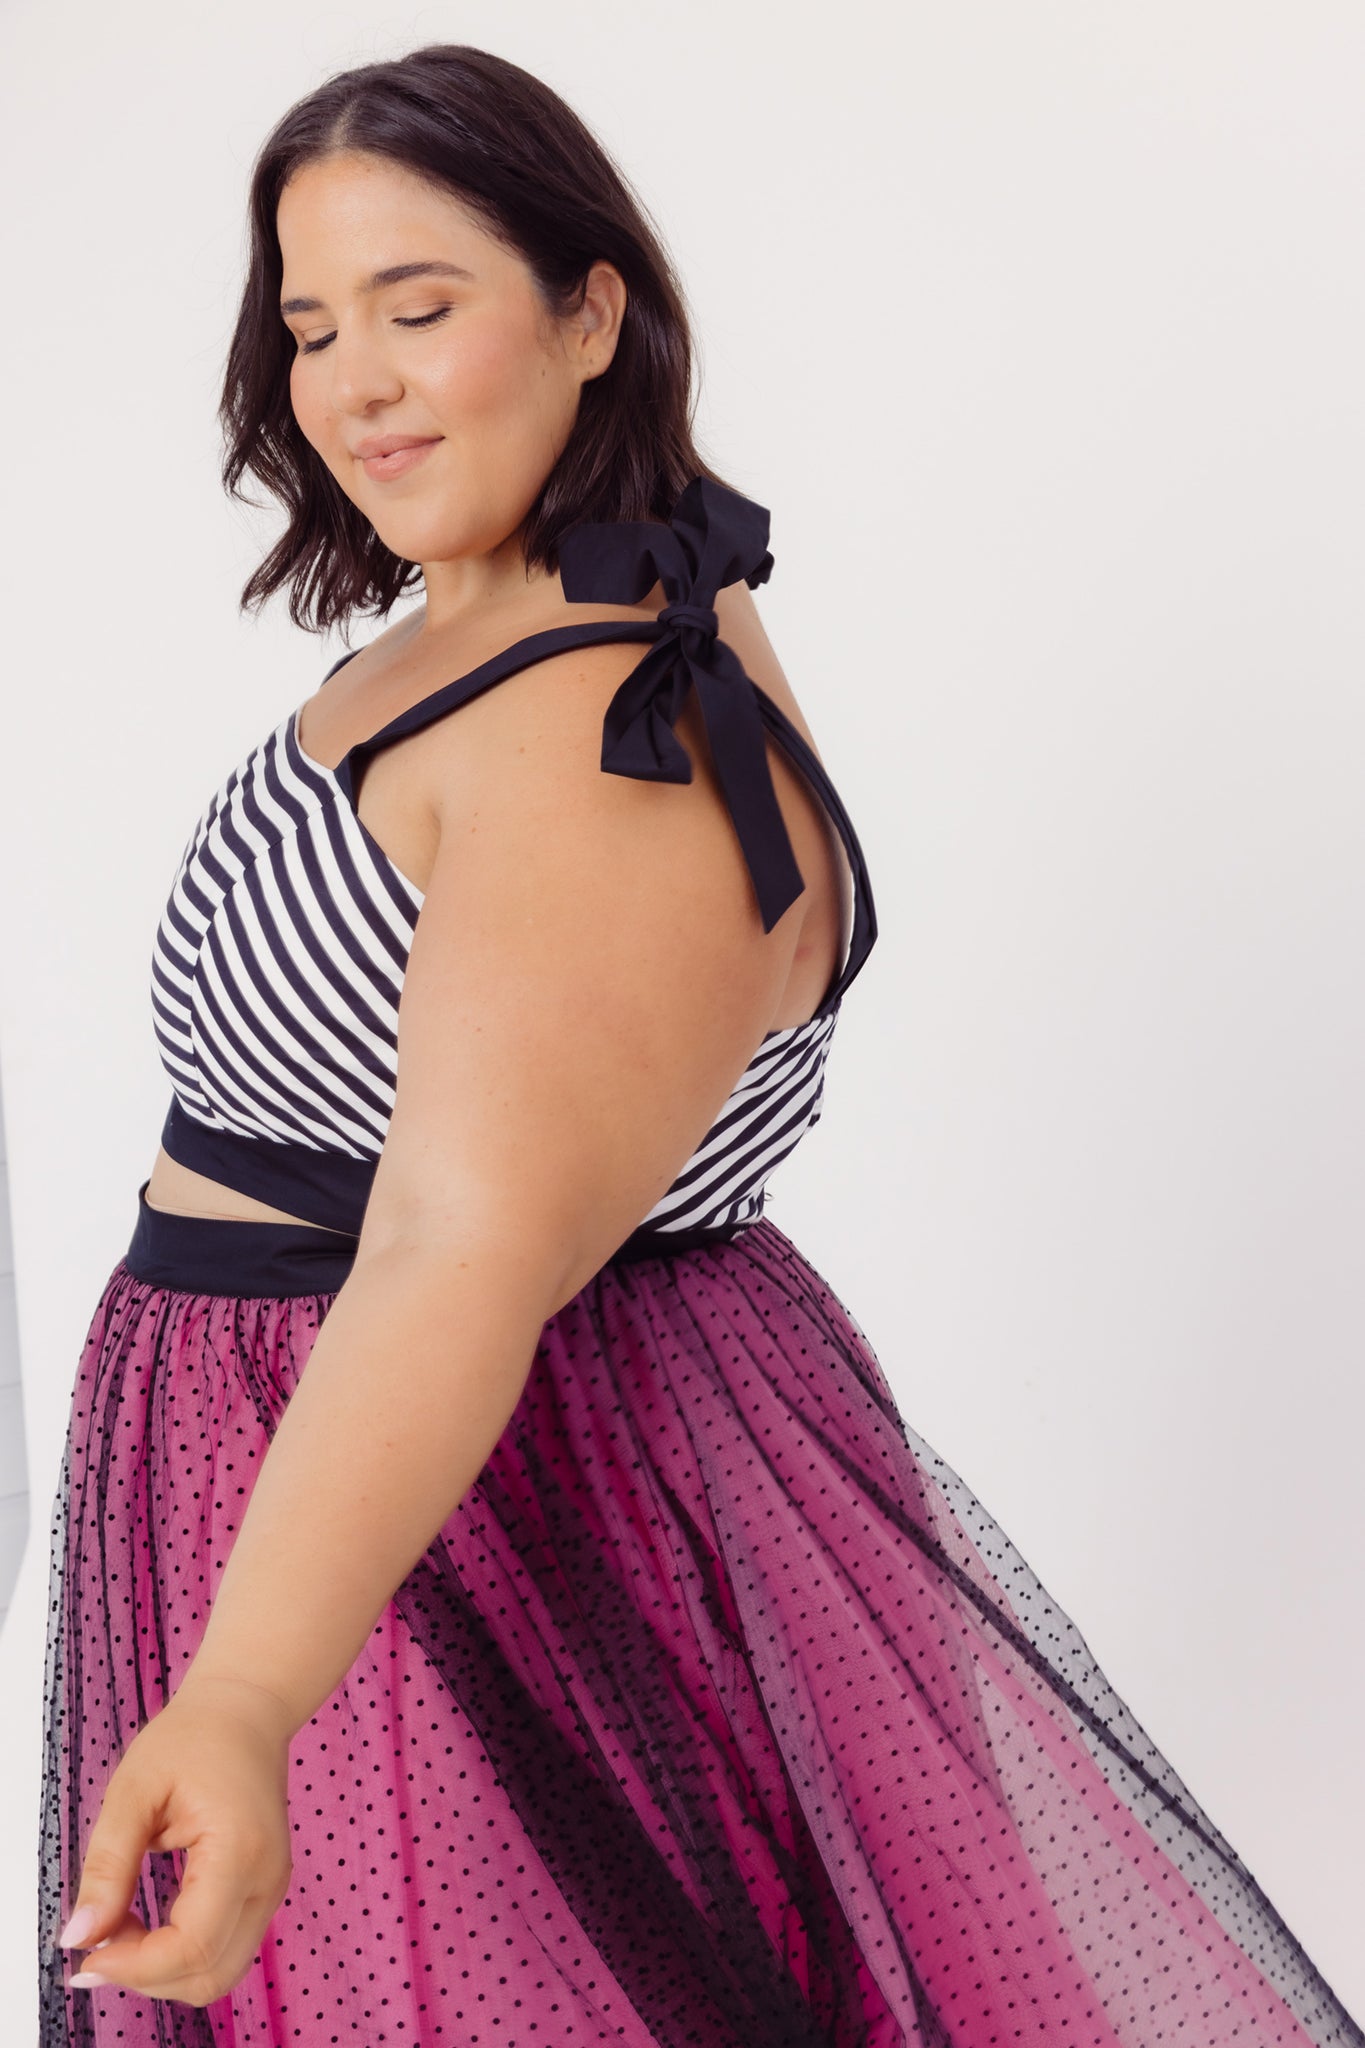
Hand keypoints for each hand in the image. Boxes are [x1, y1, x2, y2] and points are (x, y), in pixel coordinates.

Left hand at [57, 1674, 294, 2007]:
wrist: (245, 1711)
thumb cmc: (191, 1738)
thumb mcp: (133, 1790)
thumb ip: (107, 1866)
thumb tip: (79, 1938)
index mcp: (239, 1850)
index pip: (193, 1947)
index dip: (134, 1966)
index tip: (87, 1952)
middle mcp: (266, 1880)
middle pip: (210, 1977)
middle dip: (146, 1975)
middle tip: (101, 1938)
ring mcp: (270, 1889)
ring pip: (217, 1973)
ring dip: (161, 1969)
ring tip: (121, 1924)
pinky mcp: (261, 1892)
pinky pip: (222, 1950)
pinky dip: (177, 1954)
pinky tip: (145, 1922)